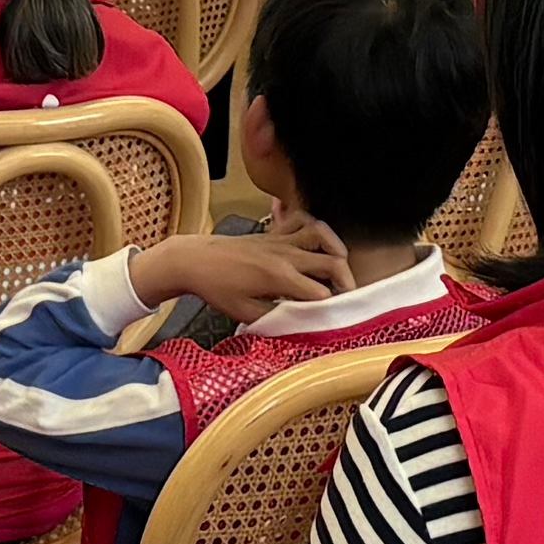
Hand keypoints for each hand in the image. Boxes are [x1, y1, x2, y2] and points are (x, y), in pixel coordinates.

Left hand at [134, 218, 347, 322]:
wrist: (195, 260)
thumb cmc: (218, 289)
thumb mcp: (246, 313)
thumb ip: (276, 318)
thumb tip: (301, 323)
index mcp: (280, 277)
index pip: (321, 293)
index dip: (331, 307)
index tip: (334, 318)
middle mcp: (286, 254)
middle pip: (332, 262)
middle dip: (346, 282)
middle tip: (348, 298)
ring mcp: (281, 239)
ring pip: (322, 234)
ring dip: (338, 249)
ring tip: (341, 266)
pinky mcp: (274, 231)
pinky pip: (302, 220)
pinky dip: (316, 227)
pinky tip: (319, 242)